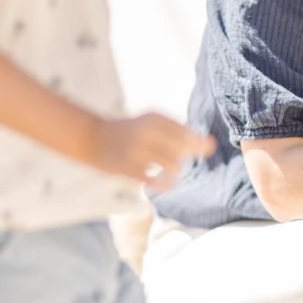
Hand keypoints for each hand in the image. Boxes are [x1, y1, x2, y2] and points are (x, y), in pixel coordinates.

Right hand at [88, 113, 214, 187]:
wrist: (91, 138)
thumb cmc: (128, 132)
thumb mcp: (150, 123)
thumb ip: (179, 133)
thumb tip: (210, 145)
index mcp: (154, 118)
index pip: (187, 132)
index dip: (198, 143)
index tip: (204, 149)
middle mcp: (147, 131)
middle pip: (183, 149)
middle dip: (189, 158)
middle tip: (181, 161)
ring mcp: (137, 150)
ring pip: (173, 166)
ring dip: (177, 172)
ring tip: (170, 173)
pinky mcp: (128, 168)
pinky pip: (156, 181)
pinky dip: (165, 185)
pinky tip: (164, 184)